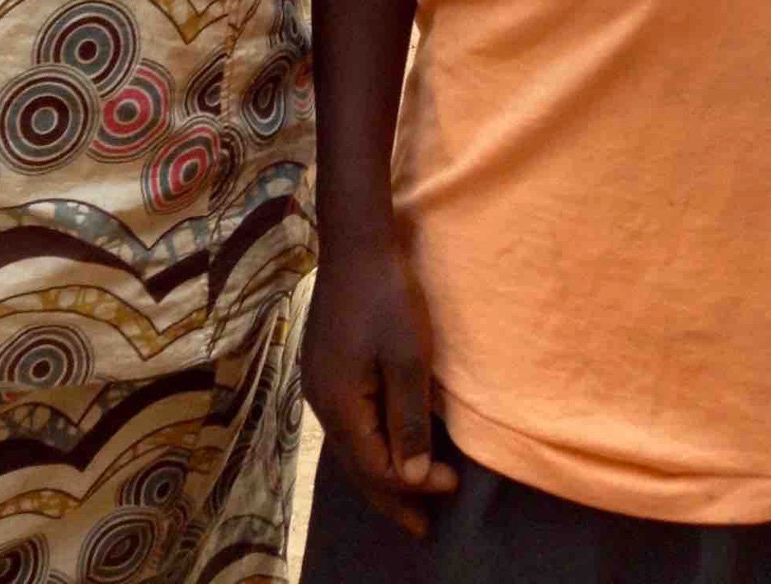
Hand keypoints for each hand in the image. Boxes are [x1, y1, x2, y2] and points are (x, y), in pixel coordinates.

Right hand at [303, 242, 458, 536]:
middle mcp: (321, 401)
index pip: (375, 466)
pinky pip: (348, 422)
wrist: (356, 241)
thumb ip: (408, 419)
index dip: (412, 485)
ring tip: (406, 496)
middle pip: (356, 464)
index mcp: (340, 403)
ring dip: (379, 471)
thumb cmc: (386, 295)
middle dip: (390, 497)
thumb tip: (410, 477)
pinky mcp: (324, 366)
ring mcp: (319, 382)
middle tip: (421, 528)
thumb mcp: (407, 357)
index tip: (452, 487)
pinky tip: (385, 445)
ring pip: (350, 445)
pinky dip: (370, 443)